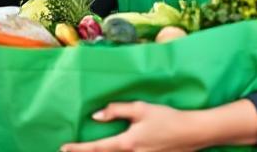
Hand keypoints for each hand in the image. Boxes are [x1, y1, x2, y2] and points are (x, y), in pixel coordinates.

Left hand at [60, 101, 200, 151]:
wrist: (192, 133)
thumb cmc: (166, 118)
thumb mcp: (141, 109)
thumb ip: (117, 111)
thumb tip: (96, 116)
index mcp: (127, 143)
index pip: (97, 148)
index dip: (79, 149)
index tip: (63, 148)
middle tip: (70, 151)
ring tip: (90, 150)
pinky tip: (114, 149)